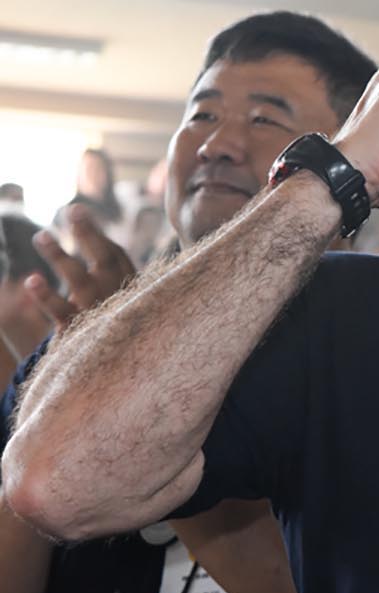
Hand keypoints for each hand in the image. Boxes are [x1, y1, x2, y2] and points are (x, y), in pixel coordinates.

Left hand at [26, 205, 135, 329]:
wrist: (120, 381)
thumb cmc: (119, 333)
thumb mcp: (124, 305)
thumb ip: (112, 276)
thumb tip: (91, 240)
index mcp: (132, 289)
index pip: (116, 256)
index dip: (96, 235)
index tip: (77, 214)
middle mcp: (119, 298)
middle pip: (104, 261)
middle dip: (88, 234)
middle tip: (71, 211)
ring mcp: (100, 315)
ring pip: (79, 281)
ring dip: (59, 257)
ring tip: (41, 236)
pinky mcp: (80, 334)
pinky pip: (61, 312)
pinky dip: (45, 296)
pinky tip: (31, 280)